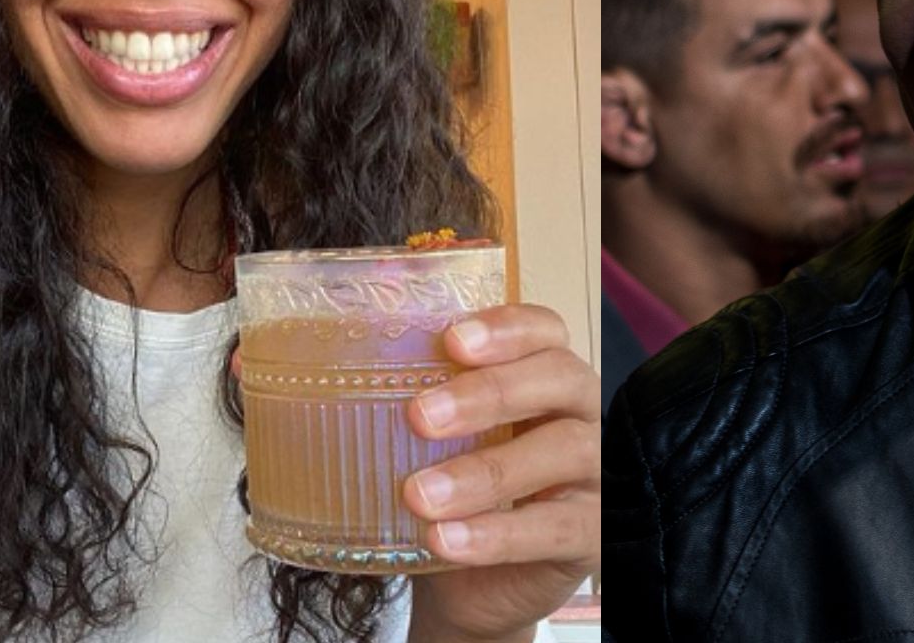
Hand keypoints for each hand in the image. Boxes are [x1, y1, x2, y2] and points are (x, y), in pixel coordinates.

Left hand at [403, 304, 599, 641]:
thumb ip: (412, 403)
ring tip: (419, 495)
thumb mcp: (434, 443)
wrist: (467, 585)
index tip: (452, 340)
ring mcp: (595, 474)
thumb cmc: (453, 493)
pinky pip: (557, 528)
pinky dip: (496, 534)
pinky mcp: (592, 536)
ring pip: (564, 451)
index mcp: (545, 376)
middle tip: (420, 417)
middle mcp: (581, 415)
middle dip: (491, 392)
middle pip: (561, 378)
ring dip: (485, 471)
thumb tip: (318, 367)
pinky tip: (445, 539)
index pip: (546, 329)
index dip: (507, 328)